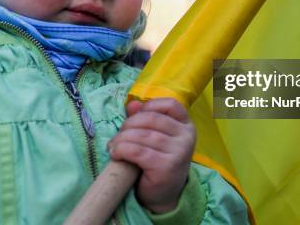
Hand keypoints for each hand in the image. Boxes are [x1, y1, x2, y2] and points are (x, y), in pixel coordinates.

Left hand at [107, 98, 195, 213]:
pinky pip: (138, 151)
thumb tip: (132, 104)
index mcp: (186, 125)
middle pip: (151, 119)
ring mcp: (179, 152)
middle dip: (129, 124)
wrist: (163, 196)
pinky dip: (122, 150)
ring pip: (142, 135)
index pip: (170, 104)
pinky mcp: (166, 166)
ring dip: (122, 139)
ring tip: (113, 146)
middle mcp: (186, 136)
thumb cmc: (157, 163)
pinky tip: (116, 154)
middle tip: (118, 135)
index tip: (135, 116)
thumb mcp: (153, 138)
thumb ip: (145, 118)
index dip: (149, 106)